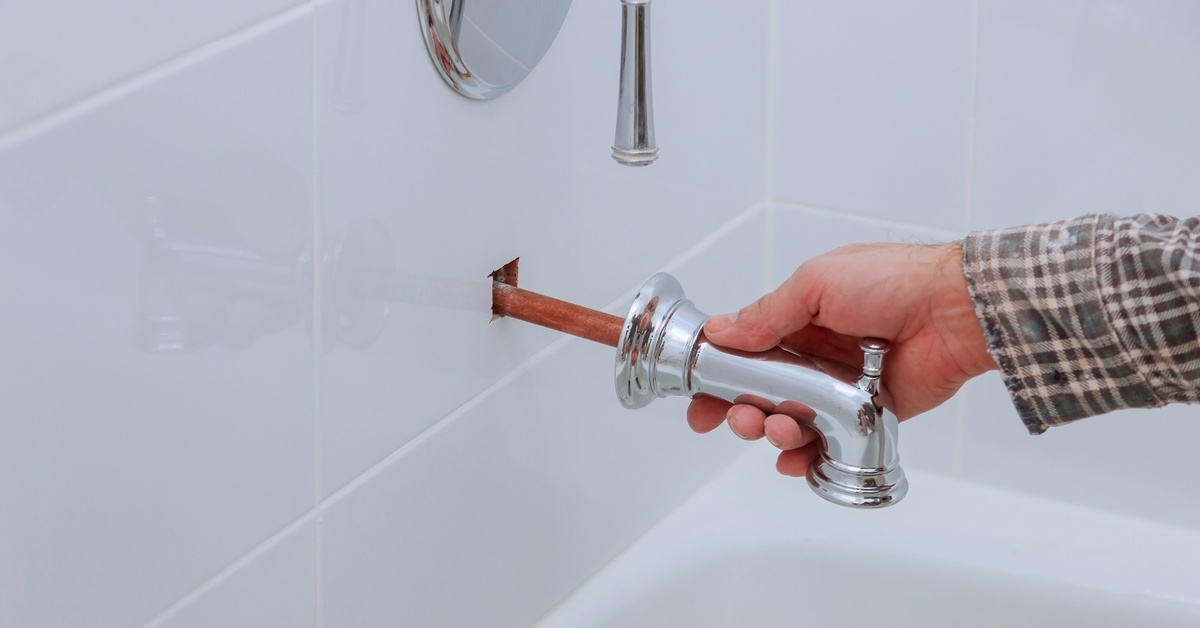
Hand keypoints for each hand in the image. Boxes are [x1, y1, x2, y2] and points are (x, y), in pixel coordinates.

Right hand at [686, 242, 995, 476]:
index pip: (746, 354)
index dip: (718, 378)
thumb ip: (767, 315)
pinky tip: (795, 461)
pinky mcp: (868, 415)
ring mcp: (840, 388)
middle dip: (742, 412)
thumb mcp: (816, 283)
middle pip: (762, 395)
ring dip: (773, 433)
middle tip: (740, 418)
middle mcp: (816, 356)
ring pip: (791, 422)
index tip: (700, 400)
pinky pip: (830, 445)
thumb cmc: (892, 282)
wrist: (954, 309)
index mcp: (799, 320)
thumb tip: (721, 332)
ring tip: (778, 430)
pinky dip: (807, 458)